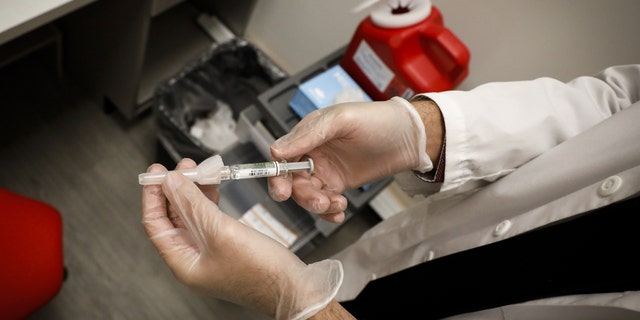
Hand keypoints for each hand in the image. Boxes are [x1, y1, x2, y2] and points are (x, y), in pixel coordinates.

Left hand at [141, 159, 342, 319]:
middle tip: (184, 166)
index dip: (153, 195)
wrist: (292, 287)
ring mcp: (210, 253)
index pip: (155, 223)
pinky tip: (214, 187)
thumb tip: (171, 182)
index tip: (156, 172)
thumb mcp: (220, 231)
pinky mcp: (227, 246)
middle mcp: (193, 258)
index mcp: (183, 262)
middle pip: (173, 217)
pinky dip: (210, 200)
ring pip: (193, 215)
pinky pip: (210, 219)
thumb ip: (193, 204)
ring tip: (201, 170)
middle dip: (177, 188)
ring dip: (195, 191)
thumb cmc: (260, 272)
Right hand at [268, 97, 433, 222]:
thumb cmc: (377, 121)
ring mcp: (325, 170)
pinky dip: (328, 212)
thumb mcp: (341, 121)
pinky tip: (339, 212)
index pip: (281, 156)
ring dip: (317, 204)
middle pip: (292, 180)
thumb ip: (308, 135)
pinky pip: (324, 202)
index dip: (277, 174)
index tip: (283, 190)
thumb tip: (275, 151)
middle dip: (301, 195)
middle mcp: (313, 152)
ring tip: (336, 204)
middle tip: (318, 202)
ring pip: (307, 194)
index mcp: (308, 133)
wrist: (410, 138)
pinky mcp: (339, 184)